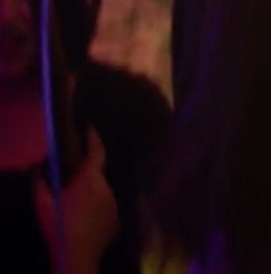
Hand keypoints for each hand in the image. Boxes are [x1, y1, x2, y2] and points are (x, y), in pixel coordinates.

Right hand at [34, 129, 118, 273]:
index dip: (94, 138)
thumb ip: (40, 182)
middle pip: (97, 174)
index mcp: (90, 181)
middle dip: (85, 174)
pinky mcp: (116, 219)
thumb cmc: (58, 227)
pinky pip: (105, 207)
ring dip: (90, 193)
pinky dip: (95, 207)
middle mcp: (107, 189)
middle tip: (70, 178)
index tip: (90, 127)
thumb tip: (39, 168)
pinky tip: (83, 217)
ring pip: (101, 191)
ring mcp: (114, 204)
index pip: (97, 152)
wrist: (77, 257)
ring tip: (74, 203)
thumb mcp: (42, 204)